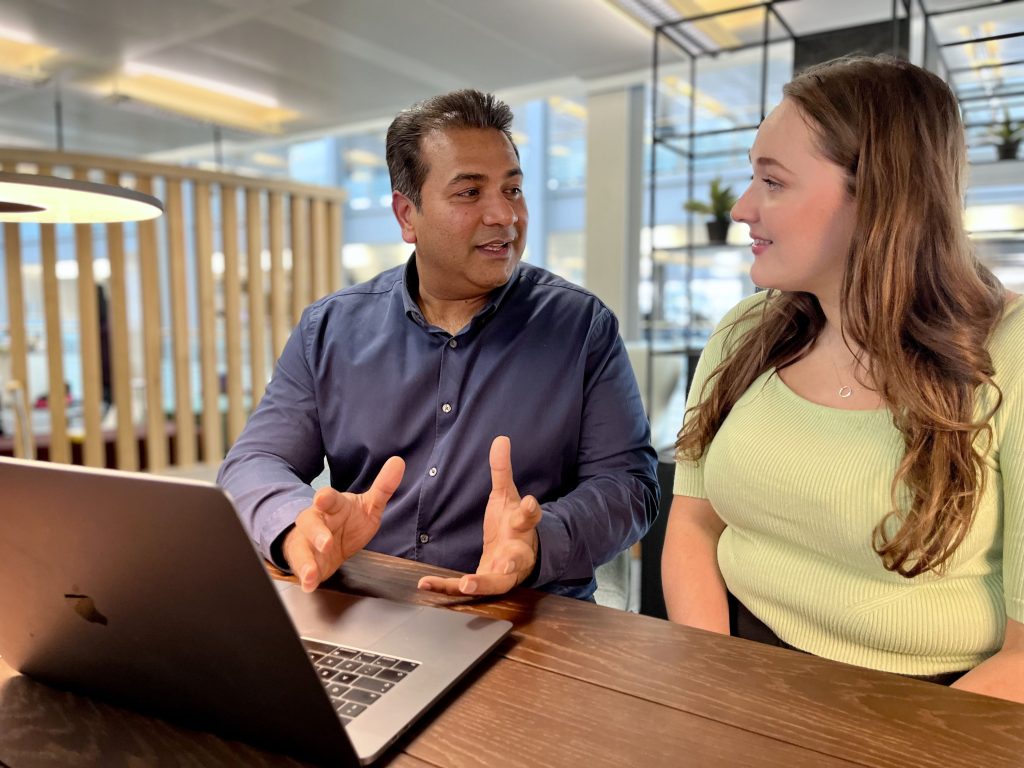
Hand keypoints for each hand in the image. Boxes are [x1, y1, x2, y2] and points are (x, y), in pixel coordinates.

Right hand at [283, 456, 404, 591]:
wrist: (326, 540)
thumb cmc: (347, 520)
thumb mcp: (368, 506)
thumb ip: (383, 487)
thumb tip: (398, 462)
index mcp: (331, 505)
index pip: (328, 499)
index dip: (325, 498)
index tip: (322, 498)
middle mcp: (315, 521)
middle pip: (311, 524)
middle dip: (317, 533)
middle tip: (326, 543)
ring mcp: (306, 542)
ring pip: (301, 549)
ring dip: (306, 561)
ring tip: (311, 573)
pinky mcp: (305, 561)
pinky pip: (302, 568)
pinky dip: (305, 577)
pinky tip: (309, 584)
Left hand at [418, 436, 540, 595]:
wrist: (521, 556)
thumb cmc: (511, 523)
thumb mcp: (507, 495)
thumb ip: (502, 470)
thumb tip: (500, 439)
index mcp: (522, 526)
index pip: (529, 516)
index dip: (530, 509)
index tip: (529, 502)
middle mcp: (516, 553)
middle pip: (517, 559)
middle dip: (511, 562)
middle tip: (504, 565)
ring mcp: (502, 573)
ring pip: (495, 583)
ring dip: (481, 584)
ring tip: (466, 585)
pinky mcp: (485, 584)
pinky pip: (466, 588)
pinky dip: (446, 588)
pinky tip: (425, 584)